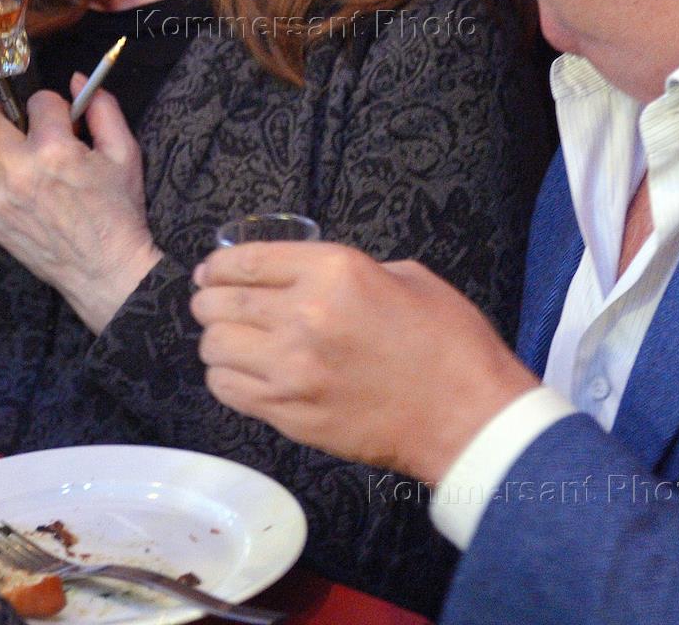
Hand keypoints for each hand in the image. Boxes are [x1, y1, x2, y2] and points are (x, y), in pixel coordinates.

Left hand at [0, 74, 162, 332]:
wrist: (107, 271)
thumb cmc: (119, 210)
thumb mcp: (125, 153)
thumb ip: (103, 109)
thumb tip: (78, 79)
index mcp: (53, 149)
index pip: (38, 100)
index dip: (56, 107)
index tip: (66, 123)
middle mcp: (17, 171)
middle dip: (6, 116)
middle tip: (27, 131)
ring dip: (8, 155)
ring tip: (38, 175)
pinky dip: (7, 186)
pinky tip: (34, 201)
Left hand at [192, 243, 539, 483]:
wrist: (468, 417)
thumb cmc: (448, 340)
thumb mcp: (405, 276)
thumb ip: (348, 270)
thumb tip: (307, 276)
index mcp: (333, 271)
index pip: (246, 261)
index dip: (217, 265)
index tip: (210, 271)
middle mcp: (302, 316)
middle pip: (219, 302)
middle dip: (210, 299)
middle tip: (215, 302)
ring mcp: (292, 371)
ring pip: (215, 347)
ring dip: (216, 339)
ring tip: (231, 339)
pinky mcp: (290, 415)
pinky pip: (227, 390)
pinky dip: (225, 377)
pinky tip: (242, 372)